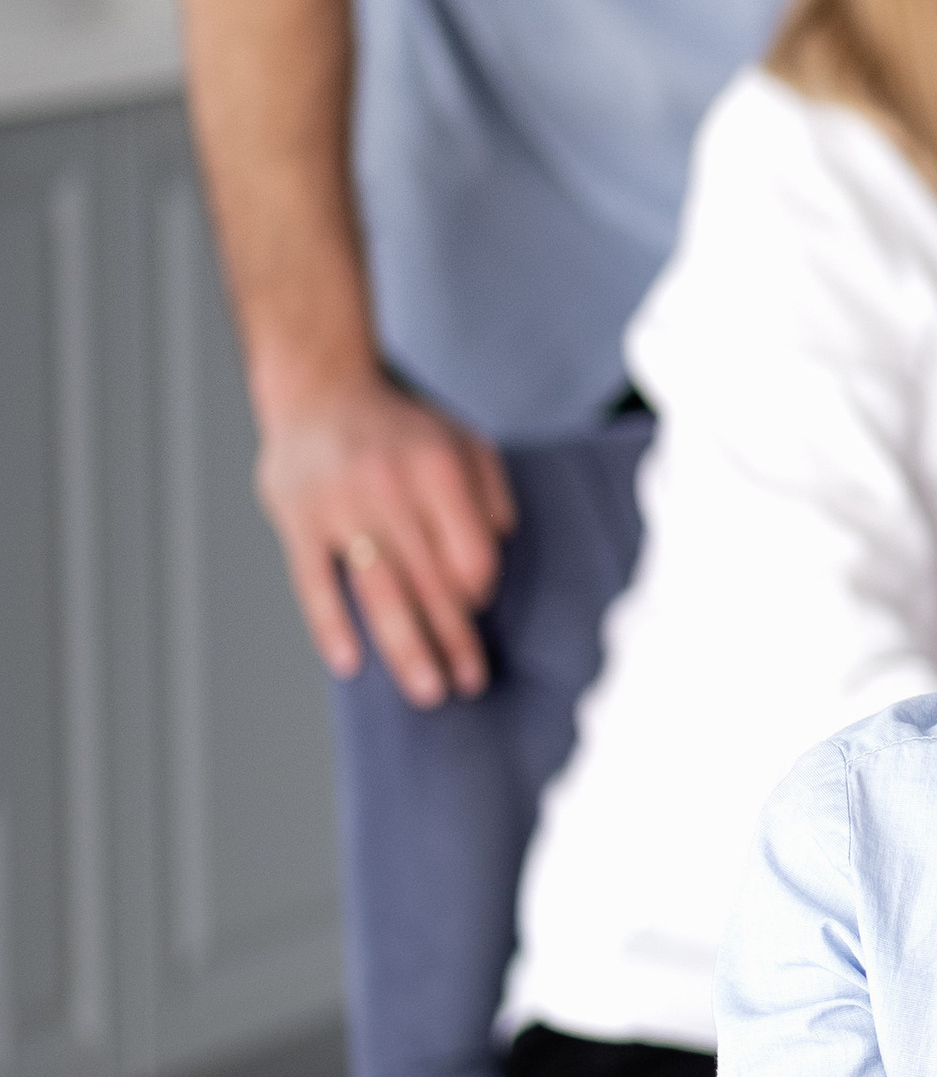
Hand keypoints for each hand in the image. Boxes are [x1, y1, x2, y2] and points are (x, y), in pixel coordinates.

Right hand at [256, 370, 513, 705]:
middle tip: (468, 686)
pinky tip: (351, 665)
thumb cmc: (400, 425)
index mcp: (437, 469)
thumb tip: (498, 554)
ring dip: (406, 648)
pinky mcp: (297, 520)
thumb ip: (490, 493)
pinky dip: (332, 626)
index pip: (471, 555)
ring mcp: (339, 506)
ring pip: (379, 592)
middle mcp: (390, 488)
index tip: (476, 608)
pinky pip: (314, 584)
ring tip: (427, 692)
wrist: (318, 385)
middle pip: (431, 583)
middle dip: (453, 641)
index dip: (478, 590)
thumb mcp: (462, 440)